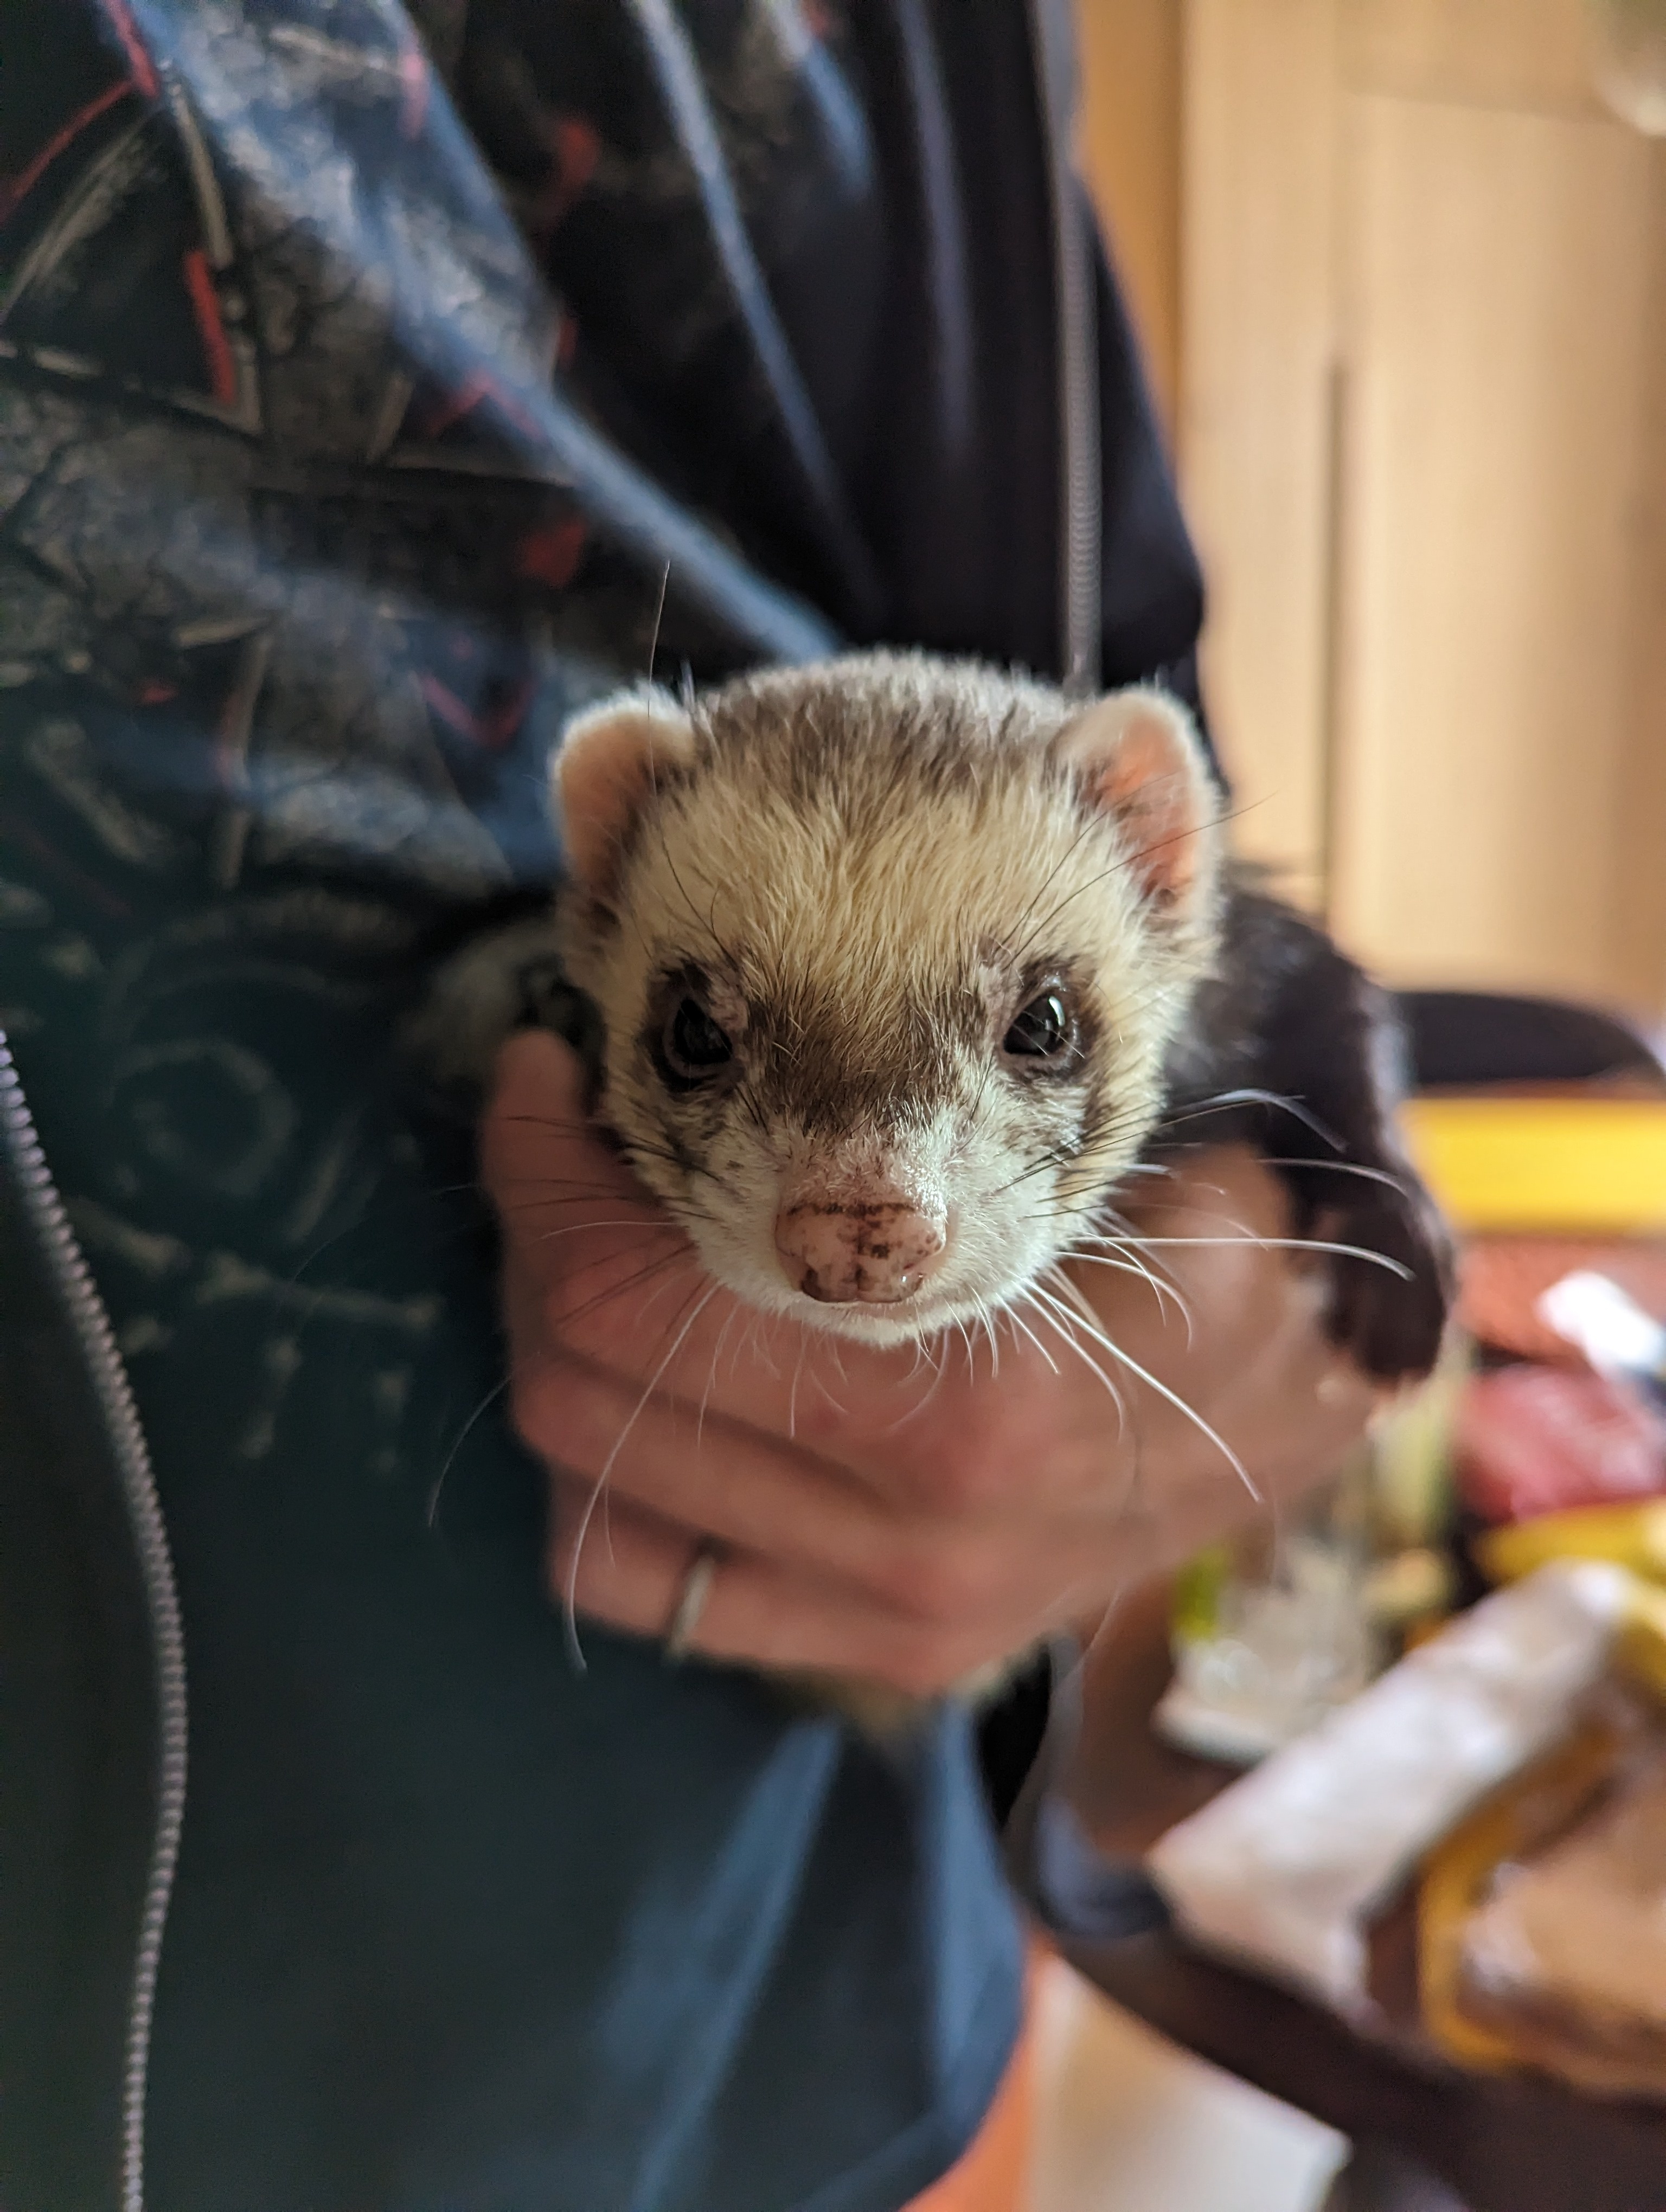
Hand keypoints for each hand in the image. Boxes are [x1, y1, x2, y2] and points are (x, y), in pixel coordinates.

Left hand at [482, 1031, 1380, 1695]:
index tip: (545, 1070)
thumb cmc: (1219, 1221)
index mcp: (963, 1408)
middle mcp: (909, 1545)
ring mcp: (890, 1619)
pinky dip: (604, 1482)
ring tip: (594, 1246)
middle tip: (568, 1138)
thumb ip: (927, 1098)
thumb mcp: (1108, 1138)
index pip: (641, 1297)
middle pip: (586, 1391)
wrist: (1327, 1386)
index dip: (543, 1170)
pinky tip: (648, 1377)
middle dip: (537, 1243)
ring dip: (556, 1356)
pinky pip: (651, 1589)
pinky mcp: (881, 1651)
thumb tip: (716, 974)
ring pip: (590, 1501)